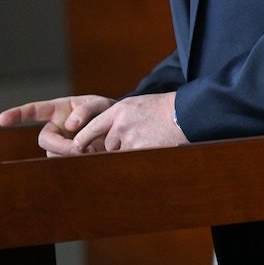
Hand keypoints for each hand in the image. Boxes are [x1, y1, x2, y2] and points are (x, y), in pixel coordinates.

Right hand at [0, 95, 115, 156]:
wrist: (119, 129)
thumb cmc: (107, 112)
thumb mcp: (101, 105)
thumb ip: (87, 110)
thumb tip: (70, 125)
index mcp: (59, 110)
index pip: (34, 110)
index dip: (18, 114)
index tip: (2, 119)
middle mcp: (56, 128)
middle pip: (45, 140)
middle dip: (59, 145)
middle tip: (79, 149)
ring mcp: (60, 144)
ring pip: (55, 155)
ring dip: (71, 155)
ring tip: (94, 150)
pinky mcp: (68, 158)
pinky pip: (65, 164)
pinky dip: (78, 162)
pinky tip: (94, 157)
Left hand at [71, 93, 186, 152]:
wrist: (186, 112)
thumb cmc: (163, 108)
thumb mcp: (137, 105)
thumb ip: (119, 117)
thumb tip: (105, 134)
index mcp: (119, 110)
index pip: (92, 128)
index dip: (82, 140)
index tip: (77, 148)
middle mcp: (121, 124)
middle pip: (108, 144)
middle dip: (117, 146)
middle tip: (137, 139)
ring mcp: (131, 138)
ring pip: (120, 153)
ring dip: (130, 151)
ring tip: (148, 139)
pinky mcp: (141, 150)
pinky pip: (132, 159)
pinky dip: (140, 156)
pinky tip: (152, 146)